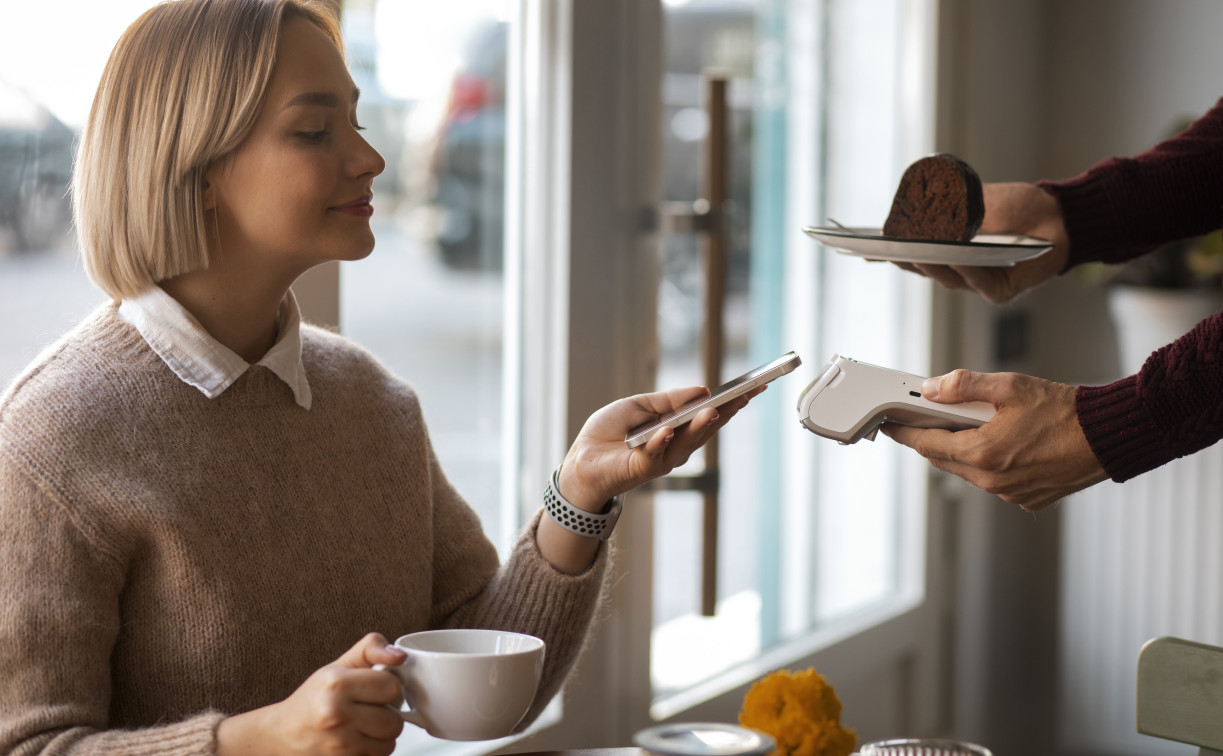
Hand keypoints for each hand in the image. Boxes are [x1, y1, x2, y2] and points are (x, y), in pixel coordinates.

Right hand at [217, 633, 407, 755]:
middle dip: (388, 716)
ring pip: (389, 744)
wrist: (282, 734)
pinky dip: (371, 752)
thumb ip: (371, 650)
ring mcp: (338, 745)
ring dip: (382, 737)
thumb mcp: (339, 665)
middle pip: (395, 721)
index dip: (390, 688)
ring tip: (363, 727)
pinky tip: (356, 742)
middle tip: (370, 711)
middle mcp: (336, 715)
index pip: (392, 688)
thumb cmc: (313, 699)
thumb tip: (400, 656)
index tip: (378, 690)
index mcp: (338, 684)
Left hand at [558, 384, 764, 509]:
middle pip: (707, 427)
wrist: (583, 458)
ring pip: (687, 442)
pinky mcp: (642, 469)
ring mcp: (663, 459)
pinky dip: (660, 441)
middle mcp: (677, 446)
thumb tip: (702, 389)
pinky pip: (654, 454)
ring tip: (713, 409)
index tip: (755, 386)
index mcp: (679, 428)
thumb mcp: (641, 405)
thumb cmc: (611, 431)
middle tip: (746, 395)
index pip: (711, 413)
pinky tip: (667, 430)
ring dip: (699, 426)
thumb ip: (669, 400)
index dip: (732, 401)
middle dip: (727, 411)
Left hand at [880, 369, 1107, 509]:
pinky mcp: (1026, 498)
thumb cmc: (1066, 412)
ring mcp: (1010, 494)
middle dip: (933, 439)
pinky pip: (993, 482)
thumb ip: (964, 386)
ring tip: (973, 425)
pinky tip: (1002, 443)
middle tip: (929, 418)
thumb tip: (931, 388)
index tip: (889, 426)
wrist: (1108, 437)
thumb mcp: (1009, 387)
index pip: (926, 445)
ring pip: (968, 472)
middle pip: (944, 460)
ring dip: (963, 451)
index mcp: (982, 454)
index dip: (903, 433)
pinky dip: (989, 463)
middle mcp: (992, 481)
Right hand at [896, 182, 1070, 302]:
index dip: (891, 253)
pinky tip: (957, 257)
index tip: (867, 248)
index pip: (915, 254)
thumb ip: (948, 208)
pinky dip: (967, 271)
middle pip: (927, 270)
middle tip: (889, 248)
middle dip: (906, 259)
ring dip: (934, 264)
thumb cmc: (1019, 207)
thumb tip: (911, 207)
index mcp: (950, 250)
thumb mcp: (976, 200)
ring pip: (949, 278)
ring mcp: (980, 282)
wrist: (1060, 213)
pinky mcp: (1002, 290)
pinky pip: (980, 284)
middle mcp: (961, 270)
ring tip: (919, 251)